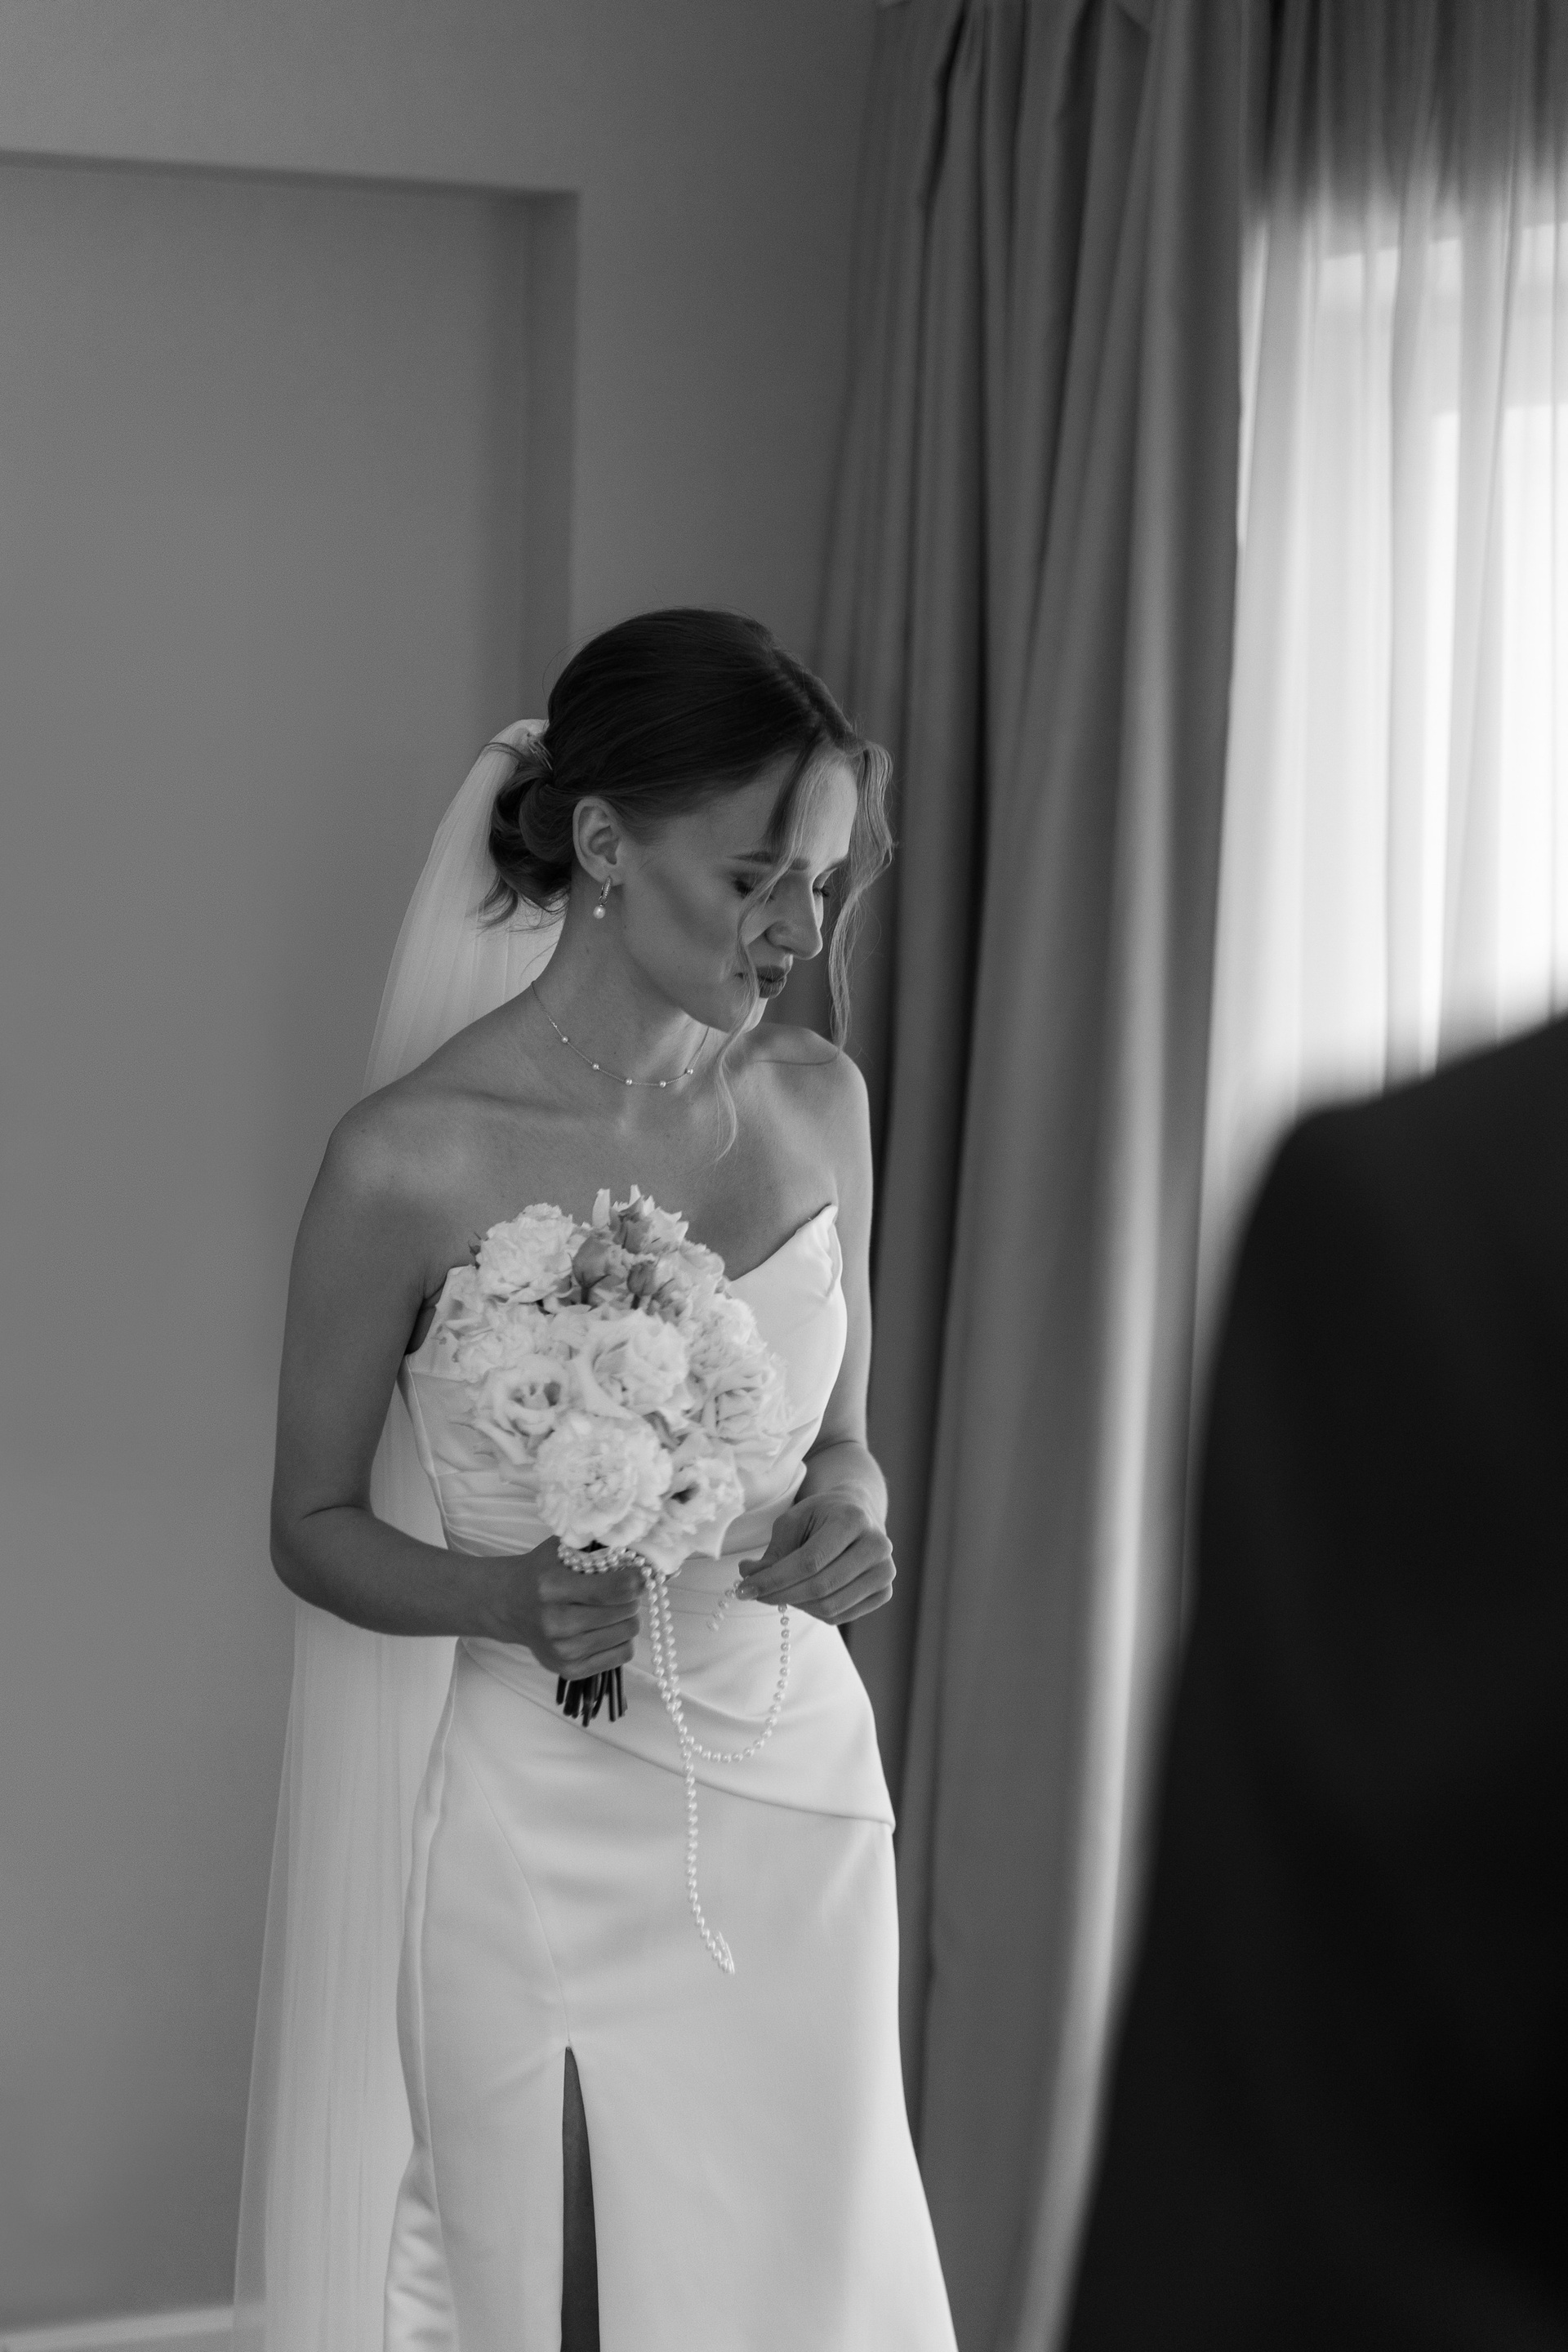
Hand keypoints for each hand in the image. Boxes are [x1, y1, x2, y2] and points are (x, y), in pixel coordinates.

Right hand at [500, 1542, 643, 1678]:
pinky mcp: (569, 1670)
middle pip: (626, 1612)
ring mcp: (562, 1651)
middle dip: (631, 1597)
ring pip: (628, 1633)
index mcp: (553, 1587)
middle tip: (622, 1589)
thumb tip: (641, 1552)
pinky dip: (623, 1639)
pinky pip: (622, 1655)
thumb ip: (597, 1545)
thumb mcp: (563, 1547)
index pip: (616, 1589)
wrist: (510, 1605)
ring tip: (613, 1607)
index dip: (637, 1579)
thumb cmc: (542, 1571)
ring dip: (628, 1617)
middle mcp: (556, 1622)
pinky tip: (609, 1626)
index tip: (639, 1573)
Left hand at [737, 1494, 895, 1625]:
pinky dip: (814, 1612)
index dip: (774, 1579)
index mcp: (853, 1519)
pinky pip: (841, 1616)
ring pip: (830, 1607)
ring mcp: (885, 1572)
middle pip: (820, 1587)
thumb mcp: (794, 1520)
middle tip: (752, 1594)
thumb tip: (749, 1578)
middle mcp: (877, 1545)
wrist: (858, 1513)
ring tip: (778, 1592)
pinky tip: (802, 1596)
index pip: (809, 1561)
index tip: (744, 1589)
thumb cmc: (821, 1515)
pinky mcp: (884, 1592)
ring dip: (795, 1605)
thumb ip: (774, 1551)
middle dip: (780, 1595)